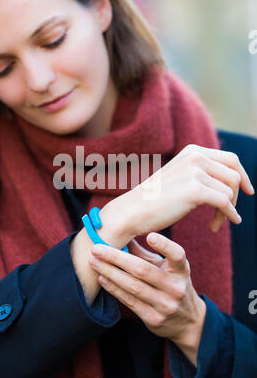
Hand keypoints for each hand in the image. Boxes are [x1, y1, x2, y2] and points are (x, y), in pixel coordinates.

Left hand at [89, 232, 206, 366]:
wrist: (188, 321)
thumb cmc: (171, 284)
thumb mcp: (166, 267)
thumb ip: (145, 253)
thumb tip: (122, 235)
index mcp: (181, 270)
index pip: (177, 255)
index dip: (164, 245)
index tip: (150, 235)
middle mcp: (175, 287)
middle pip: (142, 270)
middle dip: (116, 258)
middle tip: (97, 249)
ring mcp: (165, 305)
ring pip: (132, 286)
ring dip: (110, 273)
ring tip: (94, 262)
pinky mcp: (153, 319)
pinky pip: (129, 301)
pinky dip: (113, 288)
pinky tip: (102, 278)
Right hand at [128, 144, 254, 235]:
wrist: (133, 211)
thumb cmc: (155, 199)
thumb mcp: (179, 177)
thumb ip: (201, 172)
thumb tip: (234, 179)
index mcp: (192, 151)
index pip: (231, 159)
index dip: (243, 176)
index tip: (248, 191)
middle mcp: (195, 156)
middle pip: (234, 174)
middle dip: (237, 195)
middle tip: (230, 212)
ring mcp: (195, 171)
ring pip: (230, 191)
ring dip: (227, 210)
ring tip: (215, 223)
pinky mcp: (195, 190)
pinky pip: (224, 203)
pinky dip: (227, 216)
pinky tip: (218, 226)